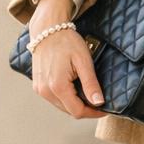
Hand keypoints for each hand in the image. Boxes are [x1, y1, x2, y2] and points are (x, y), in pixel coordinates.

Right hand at [29, 0, 104, 119]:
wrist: (47, 29)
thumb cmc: (66, 42)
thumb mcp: (83, 61)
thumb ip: (90, 84)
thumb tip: (99, 102)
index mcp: (57, 87)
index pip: (78, 111)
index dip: (93, 113)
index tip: (105, 108)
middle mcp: (45, 91)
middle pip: (69, 111)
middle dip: (85, 109)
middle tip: (98, 101)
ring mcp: (39, 89)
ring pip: (62, 106)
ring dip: (75, 103)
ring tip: (87, 94)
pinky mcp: (37, 85)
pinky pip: (54, 98)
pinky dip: (66, 97)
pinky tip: (74, 88)